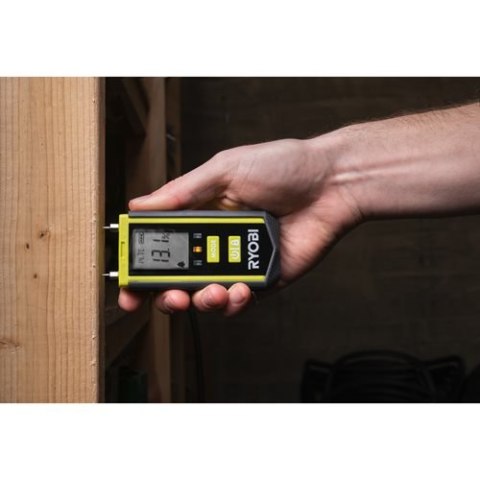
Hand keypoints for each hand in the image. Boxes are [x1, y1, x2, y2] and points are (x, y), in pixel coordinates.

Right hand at [118, 135, 362, 314]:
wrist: (330, 183)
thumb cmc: (282, 166)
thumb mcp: (224, 170)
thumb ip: (182, 193)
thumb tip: (139, 205)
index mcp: (201, 214)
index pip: (162, 246)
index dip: (142, 269)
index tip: (129, 287)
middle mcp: (217, 242)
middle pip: (179, 280)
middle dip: (168, 297)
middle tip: (171, 297)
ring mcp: (240, 262)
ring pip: (208, 297)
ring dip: (204, 302)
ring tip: (214, 292)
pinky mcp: (264, 279)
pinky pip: (241, 302)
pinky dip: (236, 303)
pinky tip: (241, 290)